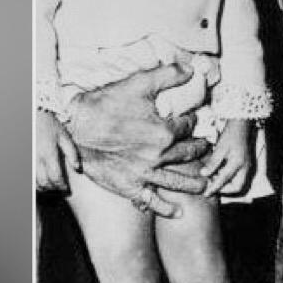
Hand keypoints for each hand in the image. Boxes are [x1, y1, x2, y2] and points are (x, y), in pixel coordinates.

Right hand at [36, 109, 79, 190]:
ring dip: (43, 188)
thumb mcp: (65, 136)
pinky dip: (34, 182)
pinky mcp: (24, 160)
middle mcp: (37, 159)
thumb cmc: (51, 126)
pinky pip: (28, 177)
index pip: (56, 177)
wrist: (33, 117)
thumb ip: (72, 153)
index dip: (62, 186)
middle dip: (53, 189)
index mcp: (49, 153)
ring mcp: (29, 160)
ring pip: (34, 182)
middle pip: (45, 182)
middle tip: (60, 190)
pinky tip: (41, 182)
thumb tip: (78, 169)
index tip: (67, 190)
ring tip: (52, 187)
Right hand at [68, 64, 210, 216]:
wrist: (75, 129)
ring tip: (206, 185)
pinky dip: (164, 208)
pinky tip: (177, 212)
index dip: (193, 121)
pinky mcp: (129, 186)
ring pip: (176, 180)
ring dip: (193, 184)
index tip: (196, 120)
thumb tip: (192, 69)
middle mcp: (158, 155)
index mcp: (163, 131)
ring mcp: (143, 174)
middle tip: (208, 151)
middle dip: (200, 151)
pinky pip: (150, 200)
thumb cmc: (106, 105)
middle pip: (187, 154)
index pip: (188, 126)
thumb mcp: (138, 84)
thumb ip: (168, 75)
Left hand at [201, 119, 253, 196]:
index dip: (214, 187)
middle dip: (225, 189)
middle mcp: (245, 167)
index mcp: (238, 163)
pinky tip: (221, 172)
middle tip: (212, 186)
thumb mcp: (220, 148)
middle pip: (237, 186)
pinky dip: (230, 178)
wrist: (242, 124)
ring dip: (228, 184)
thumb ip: (213, 162)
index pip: (224, 180)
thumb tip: (204, 174)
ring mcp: (247, 165)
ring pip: (239, 182)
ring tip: (215, 179)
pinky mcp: (246, 163)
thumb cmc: (231, 134)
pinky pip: (240, 176)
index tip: (206, 193)